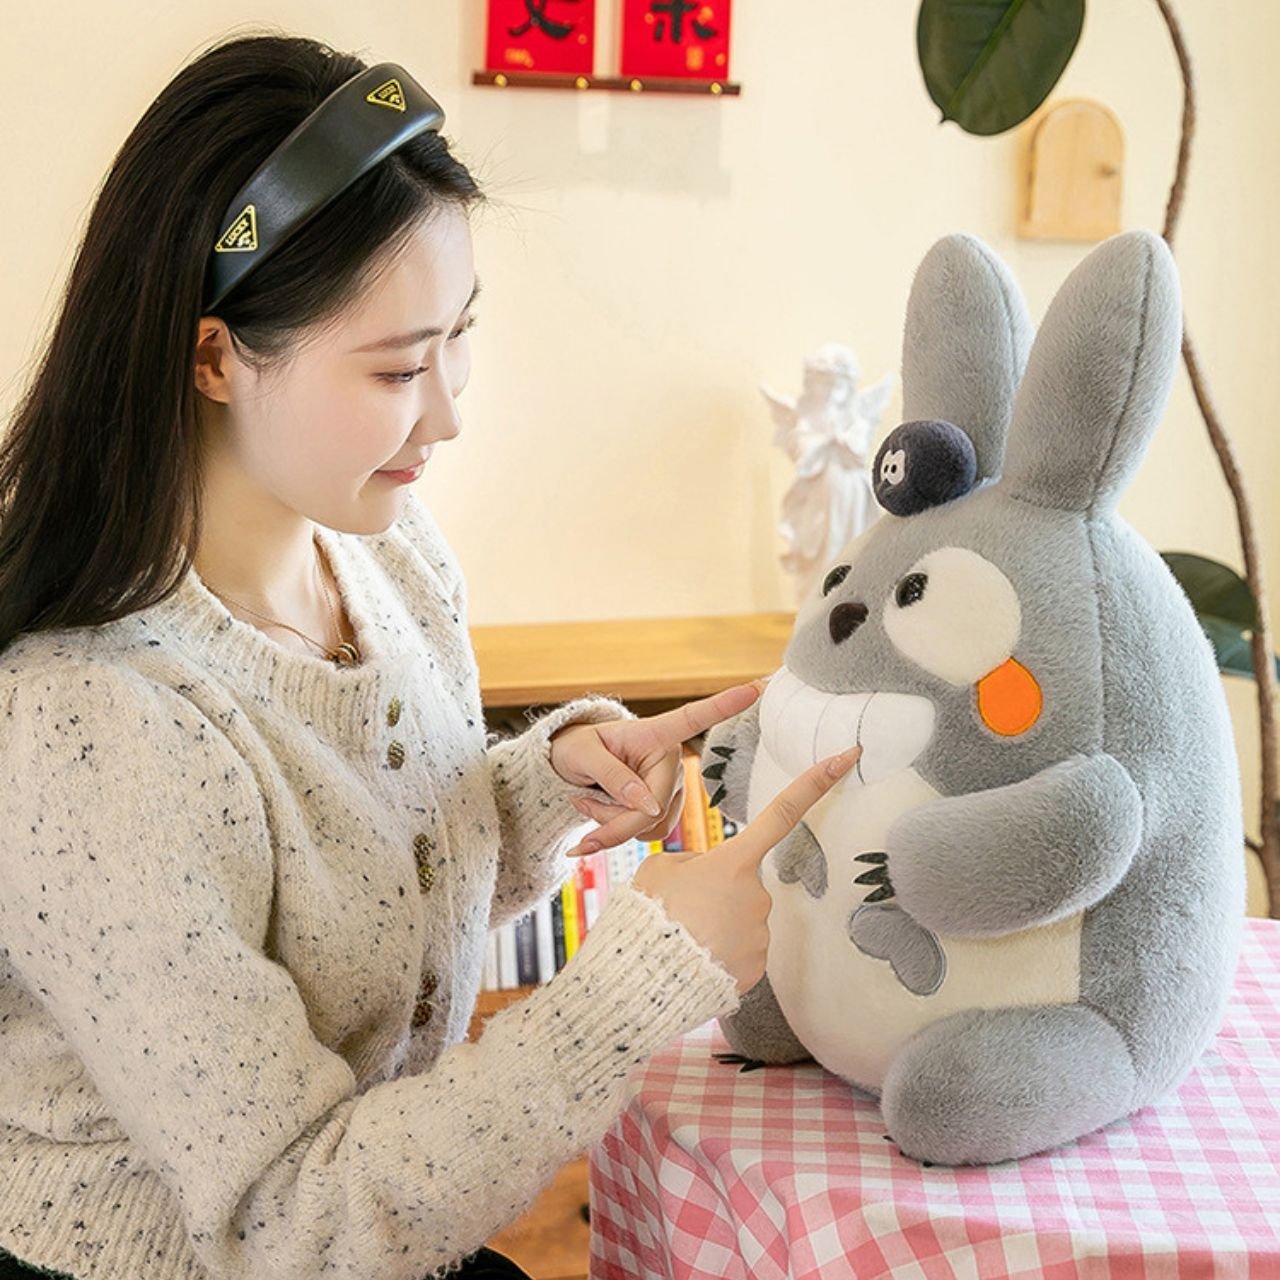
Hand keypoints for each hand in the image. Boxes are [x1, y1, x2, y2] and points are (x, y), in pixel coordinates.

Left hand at [550, 677, 770, 857]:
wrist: (572, 767)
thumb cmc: (576, 750)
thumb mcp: (582, 756)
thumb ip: (612, 777)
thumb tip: (647, 805)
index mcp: (655, 734)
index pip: (694, 718)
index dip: (724, 705)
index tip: (754, 689)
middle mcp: (671, 761)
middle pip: (653, 806)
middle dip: (612, 820)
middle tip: (579, 805)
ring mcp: (671, 788)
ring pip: (649, 826)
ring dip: (612, 825)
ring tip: (589, 799)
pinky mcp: (666, 809)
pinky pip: (646, 833)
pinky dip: (618, 832)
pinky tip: (601, 813)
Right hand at [632, 744, 862, 993]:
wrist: (644, 977)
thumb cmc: (649, 914)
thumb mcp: (660, 870)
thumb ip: (694, 864)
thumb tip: (710, 877)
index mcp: (734, 862)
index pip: (782, 812)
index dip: (816, 782)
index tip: (848, 756)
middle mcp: (757, 895)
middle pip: (741, 883)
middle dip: (716, 893)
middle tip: (680, 912)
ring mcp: (760, 934)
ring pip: (740, 920)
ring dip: (714, 926)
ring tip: (682, 938)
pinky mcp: (756, 968)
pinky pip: (740, 952)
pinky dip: (718, 954)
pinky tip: (694, 960)